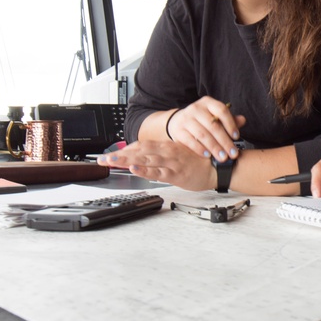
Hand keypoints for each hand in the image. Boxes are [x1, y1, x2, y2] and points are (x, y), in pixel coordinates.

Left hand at [97, 141, 214, 190]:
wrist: (218, 167)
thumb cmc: (199, 162)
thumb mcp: (179, 154)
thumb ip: (164, 154)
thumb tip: (148, 156)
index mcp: (166, 146)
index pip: (141, 145)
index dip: (125, 149)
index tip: (112, 154)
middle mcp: (166, 152)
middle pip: (138, 151)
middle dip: (118, 155)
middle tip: (102, 159)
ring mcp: (170, 163)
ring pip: (144, 159)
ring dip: (126, 160)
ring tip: (111, 162)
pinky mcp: (175, 174)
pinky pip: (157, 172)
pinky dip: (145, 170)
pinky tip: (134, 169)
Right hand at [165, 97, 245, 163]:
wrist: (178, 121)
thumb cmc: (202, 120)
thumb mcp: (215, 117)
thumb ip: (229, 120)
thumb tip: (243, 120)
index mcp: (208, 102)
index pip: (221, 110)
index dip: (230, 124)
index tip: (236, 137)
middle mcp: (196, 108)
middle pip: (213, 126)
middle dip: (225, 141)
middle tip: (233, 154)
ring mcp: (186, 119)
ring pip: (202, 134)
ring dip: (214, 148)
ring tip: (222, 157)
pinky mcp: (178, 130)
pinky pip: (190, 141)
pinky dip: (200, 149)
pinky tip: (208, 156)